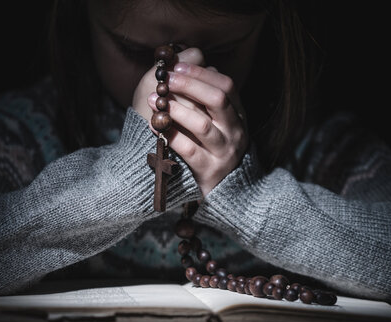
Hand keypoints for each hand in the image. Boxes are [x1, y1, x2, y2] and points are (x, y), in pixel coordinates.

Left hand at [132, 48, 247, 197]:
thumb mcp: (215, 122)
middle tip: (167, 78)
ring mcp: (224, 153)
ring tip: (156, 100)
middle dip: (190, 85)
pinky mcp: (209, 171)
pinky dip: (169, 135)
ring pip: (202, 125)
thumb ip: (205, 95)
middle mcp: (235, 132)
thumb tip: (193, 59)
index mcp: (237, 116)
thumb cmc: (211, 150)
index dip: (201, 73)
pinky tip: (153, 125)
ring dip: (177, 109)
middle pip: (217, 100)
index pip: (226, 86)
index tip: (177, 65)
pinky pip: (187, 150)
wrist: (226, 193)